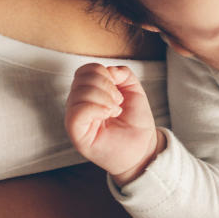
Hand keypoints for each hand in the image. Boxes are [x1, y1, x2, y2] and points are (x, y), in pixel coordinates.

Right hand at [65, 63, 161, 184]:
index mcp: (89, 93)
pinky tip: (107, 114)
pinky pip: (77, 112)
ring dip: (103, 97)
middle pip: (81, 78)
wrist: (142, 147)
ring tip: (114, 110)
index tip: (118, 88)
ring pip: (79, 93)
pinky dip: (96, 108)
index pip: (85, 71)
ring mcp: (76, 119)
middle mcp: (79, 104)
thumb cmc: (135, 122)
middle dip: (106, 85)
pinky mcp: (77, 134)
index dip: (103, 72)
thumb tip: (109, 70)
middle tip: (117, 102)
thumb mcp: (133, 89)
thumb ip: (122, 73)